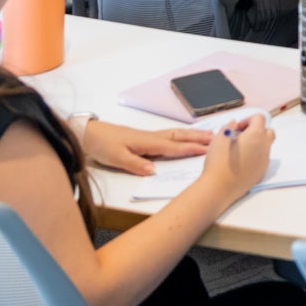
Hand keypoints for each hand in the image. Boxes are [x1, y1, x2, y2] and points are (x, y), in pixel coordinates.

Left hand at [83, 119, 210, 175]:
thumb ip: (135, 164)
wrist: (89, 134)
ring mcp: (149, 136)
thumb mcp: (116, 158)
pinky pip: (169, 135)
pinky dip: (181, 135)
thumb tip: (153, 170)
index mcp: (147, 143)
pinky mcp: (144, 138)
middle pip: (179, 137)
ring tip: (207, 136)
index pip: (173, 147)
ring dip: (192, 135)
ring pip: (175, 134)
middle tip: (216, 139)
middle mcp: (151, 137)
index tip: (207, 150)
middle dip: (197, 138)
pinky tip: (183, 137)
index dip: (189, 149)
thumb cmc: (103, 145)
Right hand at [196, 113, 273, 203]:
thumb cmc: (218, 162)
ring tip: (238, 150)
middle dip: (256, 130)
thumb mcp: (220, 138)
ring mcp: (264, 162)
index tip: (237, 128)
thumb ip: (229, 126)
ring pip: (266, 146)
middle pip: (268, 131)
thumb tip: (234, 124)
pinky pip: (262, 160)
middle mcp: (264, 147)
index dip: (248, 120)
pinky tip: (240, 162)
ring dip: (256, 144)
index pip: (260, 118)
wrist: (218, 188)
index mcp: (256, 135)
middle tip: (240, 136)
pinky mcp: (261, 173)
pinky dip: (255, 157)